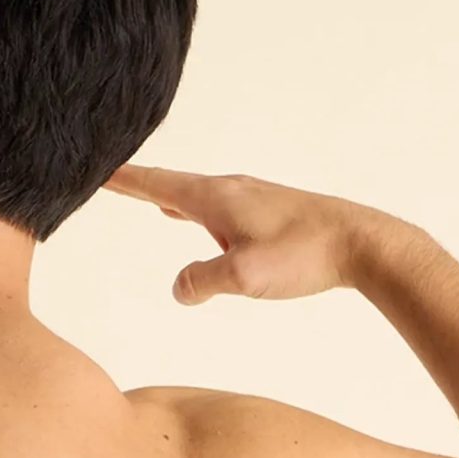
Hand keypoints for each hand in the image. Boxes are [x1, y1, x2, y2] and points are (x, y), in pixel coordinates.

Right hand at [105, 161, 383, 304]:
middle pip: (173, 185)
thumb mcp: (243, 276)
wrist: (362, 243)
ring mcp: (251, 197)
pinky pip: (219, 207)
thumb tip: (180, 288)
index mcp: (216, 197)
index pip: (156, 184)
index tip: (96, 169)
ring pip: (198, 196)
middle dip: (141, 184)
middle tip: (113, 180)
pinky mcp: (270, 211)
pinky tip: (198, 221)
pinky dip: (198, 211)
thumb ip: (202, 281)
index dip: (123, 179)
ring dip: (171, 198)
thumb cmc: (305, 255)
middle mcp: (231, 189)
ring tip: (149, 199)